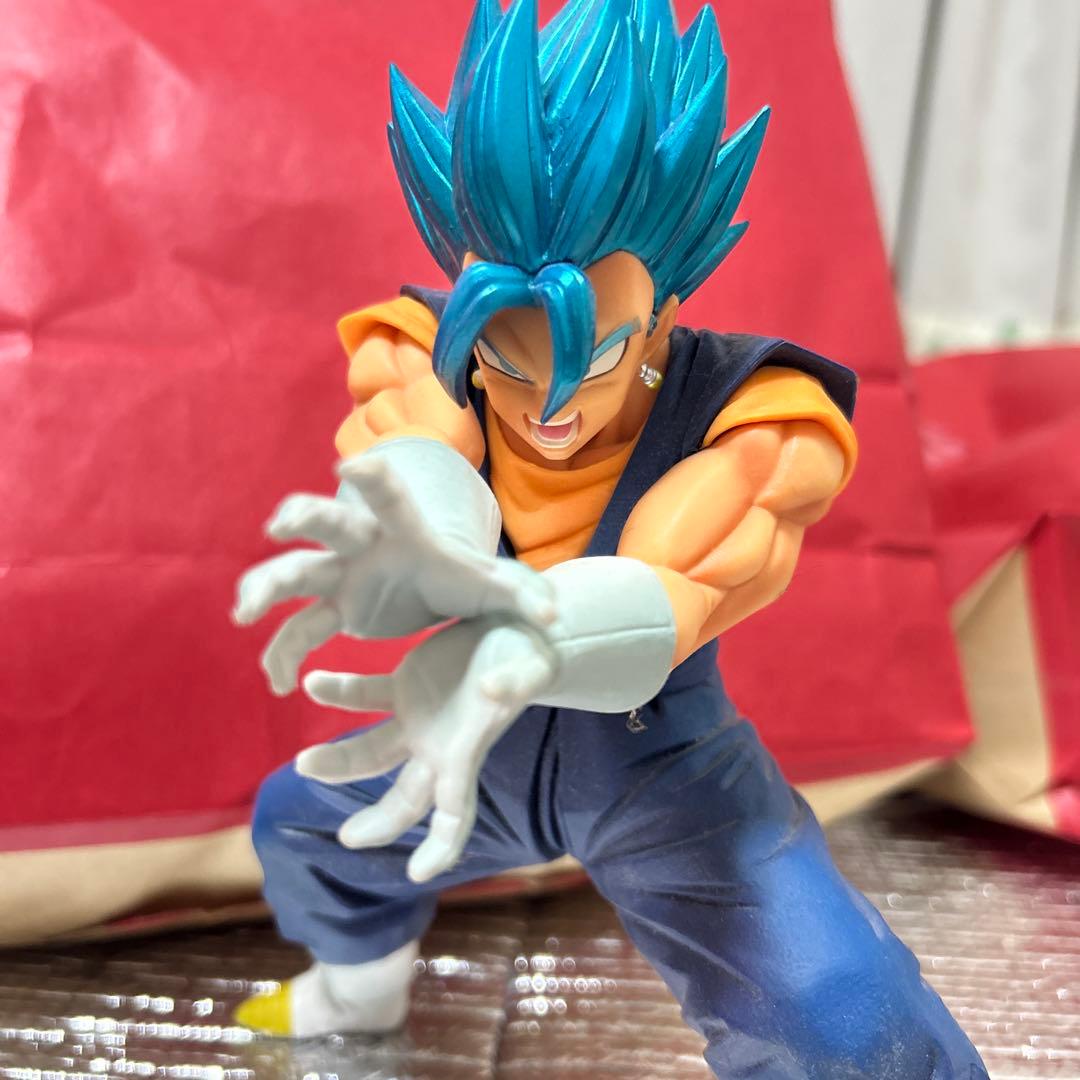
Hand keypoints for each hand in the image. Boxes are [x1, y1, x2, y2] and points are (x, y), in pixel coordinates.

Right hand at [233, 454, 554, 694]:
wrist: (438, 584)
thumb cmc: (465, 576)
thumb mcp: (495, 587)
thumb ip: (522, 597)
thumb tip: (554, 617)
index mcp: (407, 531)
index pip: (389, 498)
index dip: (372, 481)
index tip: (349, 468)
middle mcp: (366, 546)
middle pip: (328, 524)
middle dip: (304, 518)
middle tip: (280, 525)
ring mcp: (343, 576)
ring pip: (295, 574)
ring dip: (267, 588)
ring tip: (244, 615)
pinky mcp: (333, 609)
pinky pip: (298, 630)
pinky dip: (283, 655)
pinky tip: (279, 685)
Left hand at [295, 617, 556, 882]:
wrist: (518, 624)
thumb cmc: (531, 654)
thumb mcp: (531, 667)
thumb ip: (516, 682)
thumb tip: (493, 689)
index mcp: (467, 752)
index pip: (456, 813)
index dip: (441, 846)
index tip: (418, 873)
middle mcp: (438, 746)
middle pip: (403, 800)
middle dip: (377, 823)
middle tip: (348, 837)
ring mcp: (418, 719)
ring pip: (370, 753)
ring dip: (338, 762)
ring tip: (303, 762)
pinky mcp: (406, 686)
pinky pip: (364, 697)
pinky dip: (339, 693)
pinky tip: (314, 682)